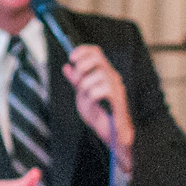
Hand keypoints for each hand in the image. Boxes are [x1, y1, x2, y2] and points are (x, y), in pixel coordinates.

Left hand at [62, 44, 134, 163]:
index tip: (71, 58)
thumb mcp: (82, 96)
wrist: (110, 134)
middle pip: (97, 57)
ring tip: (86, 98)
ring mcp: (117, 87)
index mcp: (104, 74)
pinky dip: (91, 97)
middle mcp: (112, 77)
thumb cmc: (99, 116)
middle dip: (82, 66)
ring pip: (97, 75)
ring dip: (86, 86)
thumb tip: (66, 67)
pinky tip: (93, 104)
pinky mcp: (119, 99)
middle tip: (76, 80)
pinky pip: (101, 90)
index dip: (82, 51)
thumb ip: (75, 81)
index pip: (95, 52)